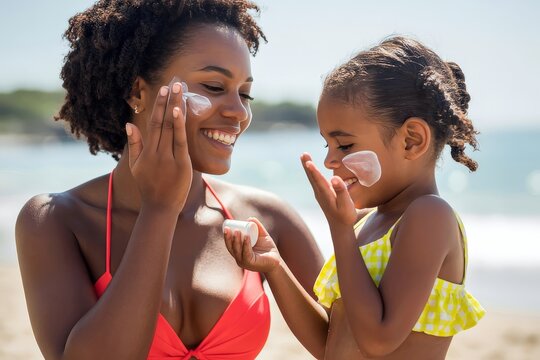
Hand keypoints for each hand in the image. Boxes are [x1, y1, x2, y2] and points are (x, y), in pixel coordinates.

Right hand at [126, 78, 191, 212]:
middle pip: (162, 121)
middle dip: (168, 100)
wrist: (160, 208)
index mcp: (146, 151)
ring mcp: (168, 158)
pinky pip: (180, 141)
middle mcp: (156, 152)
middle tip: (174, 82)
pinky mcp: (181, 164)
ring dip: (176, 107)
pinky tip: (180, 111)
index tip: (163, 90)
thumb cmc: (149, 187)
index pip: (153, 123)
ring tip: (180, 90)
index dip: (158, 105)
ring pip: (171, 128)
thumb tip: (129, 123)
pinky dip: (179, 126)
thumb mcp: (137, 166)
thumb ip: (135, 144)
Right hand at [224, 217, 280, 272]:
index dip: (226, 237)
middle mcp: (240, 258)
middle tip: (227, 228)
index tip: (226, 227)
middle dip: (228, 238)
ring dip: (236, 240)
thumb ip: (257, 227)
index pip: (230, 245)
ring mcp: (245, 262)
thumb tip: (250, 218)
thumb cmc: (268, 249)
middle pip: (231, 248)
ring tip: (237, 231)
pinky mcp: (252, 263)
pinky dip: (246, 244)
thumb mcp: (261, 236)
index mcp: (239, 253)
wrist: (277, 260)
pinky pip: (247, 253)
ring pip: (237, 251)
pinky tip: (246, 237)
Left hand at [301, 153, 356, 225]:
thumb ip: (341, 191)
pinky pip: (315, 180)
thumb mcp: (346, 204)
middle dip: (307, 164)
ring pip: (312, 178)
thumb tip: (335, 178)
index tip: (308, 162)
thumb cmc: (345, 216)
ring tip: (304, 156)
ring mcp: (319, 194)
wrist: (339, 227)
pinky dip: (312, 172)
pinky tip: (310, 168)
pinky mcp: (321, 194)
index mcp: (326, 195)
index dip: (314, 171)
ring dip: (308, 167)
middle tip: (303, 154)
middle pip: (312, 177)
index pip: (319, 181)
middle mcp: (320, 193)